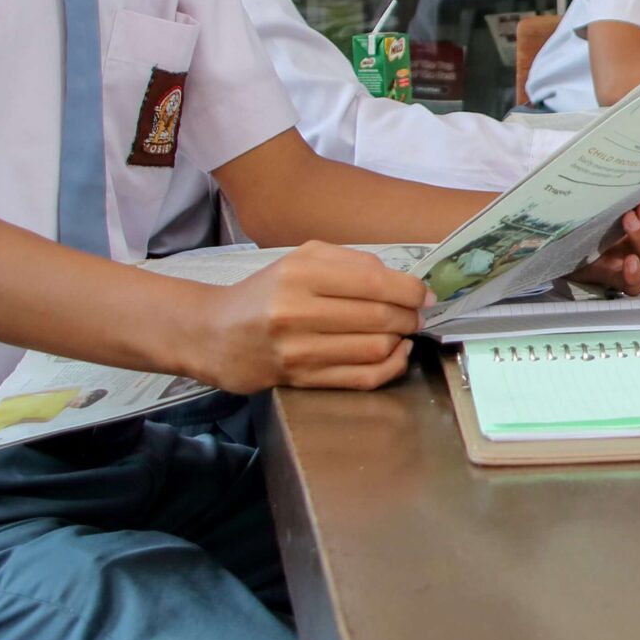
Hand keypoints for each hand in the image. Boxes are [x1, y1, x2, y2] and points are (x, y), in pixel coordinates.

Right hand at [194, 240, 433, 393]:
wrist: (215, 333)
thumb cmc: (267, 292)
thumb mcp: (301, 259)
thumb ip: (352, 262)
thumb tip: (404, 282)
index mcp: (300, 273)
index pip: (373, 282)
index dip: (410, 290)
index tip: (425, 295)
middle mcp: (296, 311)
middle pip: (379, 316)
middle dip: (409, 315)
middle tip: (416, 314)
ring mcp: (298, 350)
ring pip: (375, 348)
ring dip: (400, 340)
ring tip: (401, 331)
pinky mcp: (302, 380)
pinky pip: (362, 377)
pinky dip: (390, 366)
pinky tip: (395, 353)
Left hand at [570, 165, 639, 295]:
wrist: (559, 248)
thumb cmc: (582, 213)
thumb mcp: (591, 190)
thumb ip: (600, 171)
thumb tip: (593, 141)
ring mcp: (637, 255)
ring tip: (628, 223)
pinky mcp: (620, 278)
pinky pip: (636, 284)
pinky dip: (635, 276)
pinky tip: (629, 264)